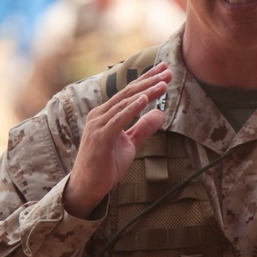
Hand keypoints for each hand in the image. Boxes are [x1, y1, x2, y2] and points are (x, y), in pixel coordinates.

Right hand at [64, 63, 171, 218]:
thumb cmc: (106, 165)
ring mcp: (98, 125)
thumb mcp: (130, 144)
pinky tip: (145, 99)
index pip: (130, 92)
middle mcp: (100, 115)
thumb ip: (144, 128)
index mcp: (106, 114)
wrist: (88, 187)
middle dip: (150, 80)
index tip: (164, 70)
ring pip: (125, 103)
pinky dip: (131, 108)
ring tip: (163, 83)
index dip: (147, 80)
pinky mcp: (100, 137)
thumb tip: (161, 113)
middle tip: (168, 70)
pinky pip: (118, 120)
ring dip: (146, 91)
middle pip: (128, 92)